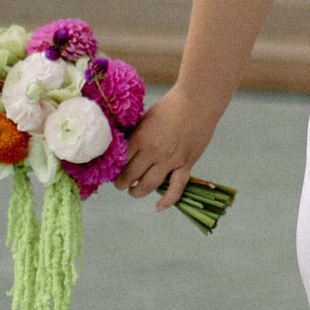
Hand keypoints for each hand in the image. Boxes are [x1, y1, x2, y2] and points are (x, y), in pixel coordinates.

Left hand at [120, 83, 212, 204]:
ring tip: (133, 191)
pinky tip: (159, 207)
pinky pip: (176, 187)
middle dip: (121, 182)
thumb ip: (137, 134)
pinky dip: (167, 200)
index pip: (121, 161)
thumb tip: (126, 147)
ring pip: (149, 185)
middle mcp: (153, 153)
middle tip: (119, 183)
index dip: (114, 168)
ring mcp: (170, 161)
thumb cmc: (171, 105)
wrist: (198, 101)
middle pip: (131, 175)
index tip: (112, 170)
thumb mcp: (146, 118)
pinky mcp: (186, 164)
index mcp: (140, 138)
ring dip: (137, 191)